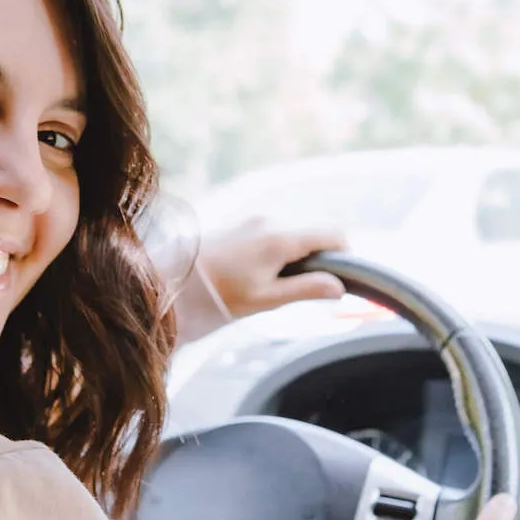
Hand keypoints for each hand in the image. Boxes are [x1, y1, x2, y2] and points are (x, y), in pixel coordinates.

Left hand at [198, 219, 346, 319]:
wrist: (174, 279)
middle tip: (295, 290)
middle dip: (313, 260)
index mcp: (280, 239)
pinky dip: (274, 252)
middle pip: (312, 235)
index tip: (344, 274)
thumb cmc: (219, 293)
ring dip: (291, 257)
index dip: (345, 253)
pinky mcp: (242, 224)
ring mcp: (255, 220)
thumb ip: (305, 290)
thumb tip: (339, 287)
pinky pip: (271, 234)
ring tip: (267, 284)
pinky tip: (253, 274)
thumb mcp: (266, 299)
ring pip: (291, 235)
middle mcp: (270, 221)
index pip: (332, 234)